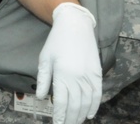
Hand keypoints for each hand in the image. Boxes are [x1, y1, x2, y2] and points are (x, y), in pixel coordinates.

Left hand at [35, 2, 102, 123]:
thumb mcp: (45, 58)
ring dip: (81, 115)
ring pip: (87, 102)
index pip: (61, 102)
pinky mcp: (97, 73)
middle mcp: (77, 77)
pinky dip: (94, 106)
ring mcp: (89, 76)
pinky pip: (97, 94)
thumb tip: (42, 97)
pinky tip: (90, 114)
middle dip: (70, 119)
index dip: (60, 116)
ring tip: (76, 122)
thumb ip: (44, 79)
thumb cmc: (56, 41)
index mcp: (62, 74)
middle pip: (75, 105)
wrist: (75, 25)